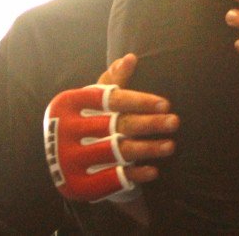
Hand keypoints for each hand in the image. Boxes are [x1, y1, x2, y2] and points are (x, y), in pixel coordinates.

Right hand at [44, 54, 178, 201]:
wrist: (64, 156)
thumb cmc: (87, 117)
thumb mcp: (94, 97)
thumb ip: (113, 79)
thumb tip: (130, 58)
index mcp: (75, 105)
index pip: (112, 100)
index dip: (139, 101)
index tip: (165, 103)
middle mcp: (75, 130)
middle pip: (119, 124)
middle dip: (148, 123)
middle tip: (175, 121)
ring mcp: (79, 156)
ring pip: (120, 150)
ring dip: (147, 149)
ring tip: (171, 146)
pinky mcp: (86, 179)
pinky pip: (114, 177)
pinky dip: (135, 174)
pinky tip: (154, 170)